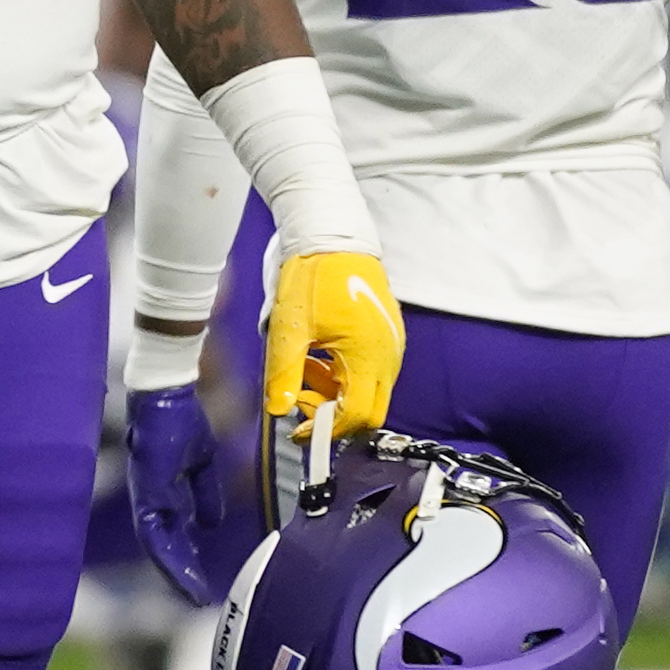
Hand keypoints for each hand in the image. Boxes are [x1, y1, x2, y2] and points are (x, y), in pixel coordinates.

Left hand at [123, 385, 240, 604]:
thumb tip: (211, 525)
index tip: (201, 582)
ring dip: (175, 570)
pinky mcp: (147, 489)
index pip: (171, 535)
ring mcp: (146, 495)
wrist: (169, 393)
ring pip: (157, 545)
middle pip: (162, 546)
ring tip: (193, 592)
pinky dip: (166, 552)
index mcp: (163, 493)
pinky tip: (181, 569)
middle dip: (180, 573)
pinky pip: (153, 530)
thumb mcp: (203, 463)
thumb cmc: (181, 420)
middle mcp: (151, 499)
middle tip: (198, 598)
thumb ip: (205, 494)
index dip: (184, 559)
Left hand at [262, 246, 400, 426]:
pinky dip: (343, 377)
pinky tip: (318, 357)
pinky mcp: (387, 339)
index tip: (298, 429)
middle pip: (368, 413)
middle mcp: (388, 357)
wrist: (335, 239)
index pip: (357, 416)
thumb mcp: (290, 329)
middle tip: (299, 398)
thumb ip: (284, 374)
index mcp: (369, 356)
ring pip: (368, 393)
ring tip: (304, 369)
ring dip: (334, 394)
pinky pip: (369, 373)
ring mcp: (391, 347)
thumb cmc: (313, 278)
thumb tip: (278, 411)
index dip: (326, 430)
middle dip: (332, 417)